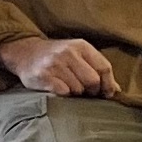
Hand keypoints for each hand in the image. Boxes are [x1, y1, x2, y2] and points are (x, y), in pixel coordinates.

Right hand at [0, 36, 116, 97]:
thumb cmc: (57, 56)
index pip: (104, 67)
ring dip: (76, 94)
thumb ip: (96, 68)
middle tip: (85, 93)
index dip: (108, 84)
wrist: (25, 52)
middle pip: (93, 81)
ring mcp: (55, 64)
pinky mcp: (43, 76)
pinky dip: (64, 95)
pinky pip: (63, 93)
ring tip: (69, 88)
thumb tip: (116, 90)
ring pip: (78, 89)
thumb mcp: (78, 54)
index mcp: (81, 46)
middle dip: (92, 91)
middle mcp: (69, 53)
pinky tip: (59, 90)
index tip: (106, 94)